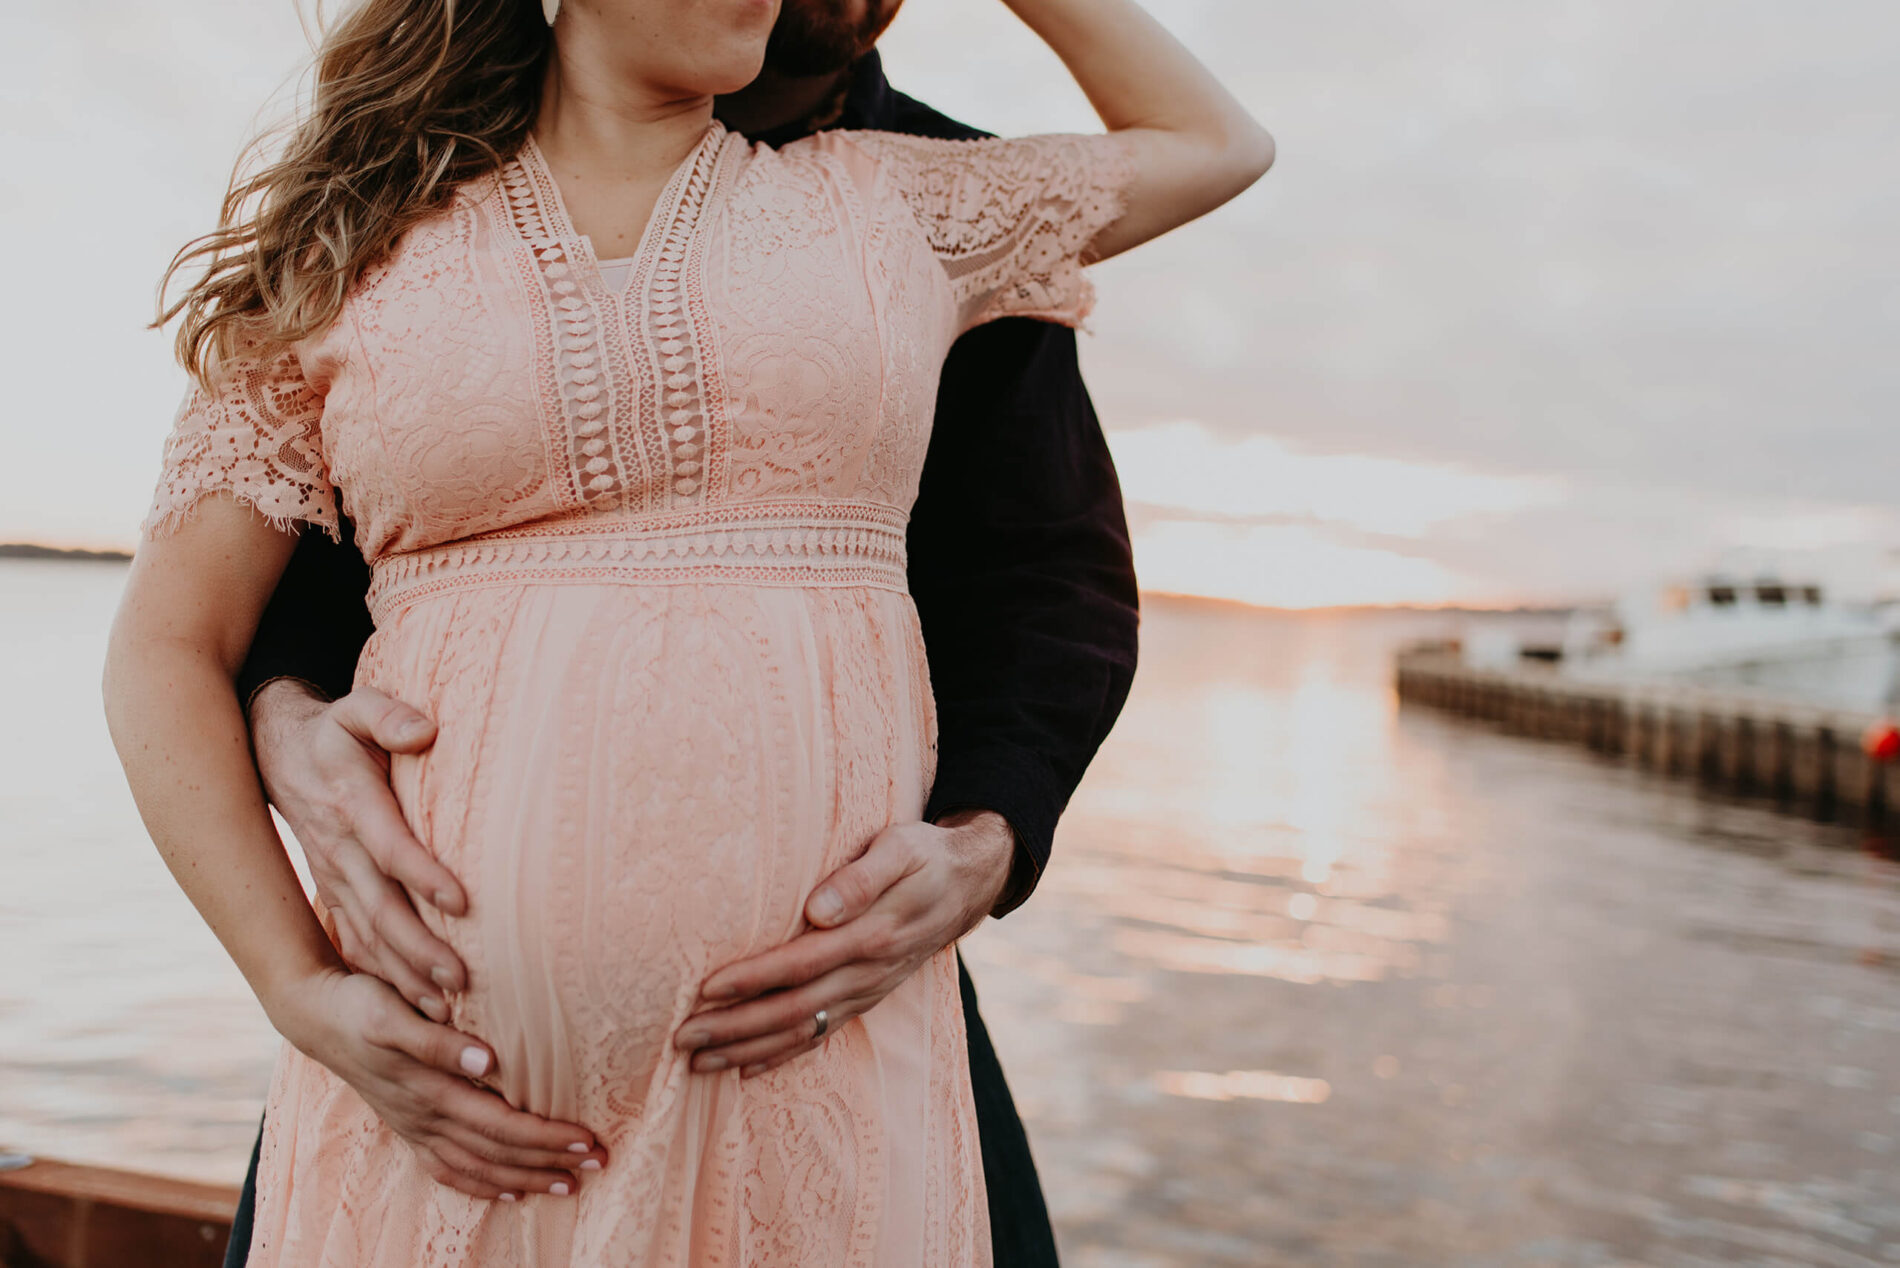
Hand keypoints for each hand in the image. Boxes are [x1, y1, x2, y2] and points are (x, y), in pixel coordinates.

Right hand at [250, 680, 467, 1019]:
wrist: (277, 751)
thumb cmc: (335, 728)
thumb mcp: (357, 707)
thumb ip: (389, 714)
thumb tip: (424, 731)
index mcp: (351, 802)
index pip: (389, 844)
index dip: (423, 874)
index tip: (462, 902)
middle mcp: (339, 848)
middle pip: (379, 905)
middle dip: (418, 946)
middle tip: (460, 980)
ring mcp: (332, 876)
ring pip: (367, 934)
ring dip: (402, 974)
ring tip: (443, 1012)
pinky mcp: (333, 892)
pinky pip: (356, 941)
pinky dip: (383, 976)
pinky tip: (415, 1008)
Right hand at [269, 967, 607, 1199]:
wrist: (316, 1015)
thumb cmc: (362, 1005)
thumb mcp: (394, 1015)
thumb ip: (439, 1041)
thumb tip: (488, 1059)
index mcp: (430, 1091)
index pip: (502, 1124)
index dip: (546, 1136)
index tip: (588, 1140)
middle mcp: (425, 1117)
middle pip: (498, 1152)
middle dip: (550, 1161)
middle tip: (599, 1163)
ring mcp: (415, 1126)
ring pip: (478, 1167)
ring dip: (525, 1178)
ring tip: (569, 1184)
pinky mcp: (407, 1127)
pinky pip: (448, 1170)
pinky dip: (481, 1185)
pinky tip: (509, 1192)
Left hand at [674, 810, 1018, 1077]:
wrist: (967, 881)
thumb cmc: (924, 855)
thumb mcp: (901, 848)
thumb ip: (861, 877)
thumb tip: (818, 909)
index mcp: (874, 935)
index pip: (802, 963)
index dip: (754, 979)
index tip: (707, 988)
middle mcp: (869, 973)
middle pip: (793, 1009)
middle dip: (736, 1027)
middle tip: (683, 1037)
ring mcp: (868, 991)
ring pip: (802, 1031)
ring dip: (749, 1050)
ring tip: (699, 1060)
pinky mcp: (866, 998)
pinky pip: (821, 1035)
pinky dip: (782, 1056)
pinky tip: (746, 1069)